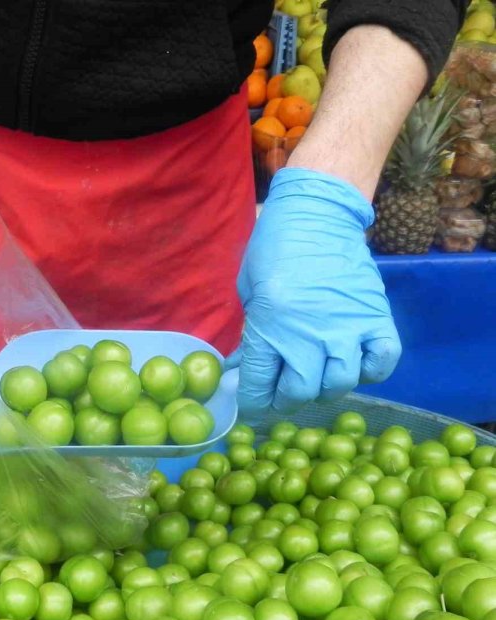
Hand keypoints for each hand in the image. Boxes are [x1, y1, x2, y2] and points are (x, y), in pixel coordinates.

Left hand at [228, 168, 400, 422]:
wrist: (317, 212)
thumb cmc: (273, 249)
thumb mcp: (248, 292)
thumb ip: (249, 335)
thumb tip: (240, 370)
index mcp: (269, 325)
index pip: (258, 385)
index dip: (252, 402)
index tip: (252, 402)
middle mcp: (308, 333)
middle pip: (301, 393)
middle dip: (286, 401)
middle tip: (283, 394)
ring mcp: (347, 327)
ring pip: (340, 384)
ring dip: (325, 388)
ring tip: (316, 378)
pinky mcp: (376, 317)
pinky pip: (382, 362)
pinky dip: (370, 371)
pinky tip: (355, 364)